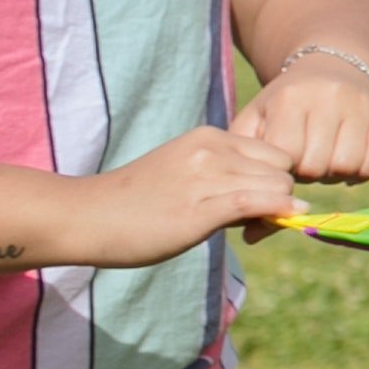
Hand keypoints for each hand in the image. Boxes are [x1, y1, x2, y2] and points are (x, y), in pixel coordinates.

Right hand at [77, 126, 312, 265]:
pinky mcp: (199, 208)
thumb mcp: (187, 176)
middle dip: (280, 196)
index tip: (261, 206)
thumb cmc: (136, 204)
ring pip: (277, 186)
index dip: (277, 181)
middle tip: (255, 222)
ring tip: (245, 231)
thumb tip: (278, 204)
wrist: (85, 217)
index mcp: (210, 137)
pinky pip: (256, 202)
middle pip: (283, 169)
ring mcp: (205, 176)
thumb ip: (228, 181)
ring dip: (274, 212)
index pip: (276, 153)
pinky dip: (275, 212)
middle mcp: (212, 149)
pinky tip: (273, 225)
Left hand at [242, 51, 368, 183]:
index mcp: (290, 98)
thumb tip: (248, 213)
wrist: (331, 65)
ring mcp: (360, 106)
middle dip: (309, 173)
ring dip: (335, 173)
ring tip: (327, 160)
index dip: (284, 168)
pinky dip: (363, 170)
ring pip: (348, 166)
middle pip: (317, 166)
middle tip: (305, 161)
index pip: (287, 156)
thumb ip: (242, 151)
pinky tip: (351, 160)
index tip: (283, 160)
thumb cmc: (285, 102)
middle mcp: (328, 97)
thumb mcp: (256, 115)